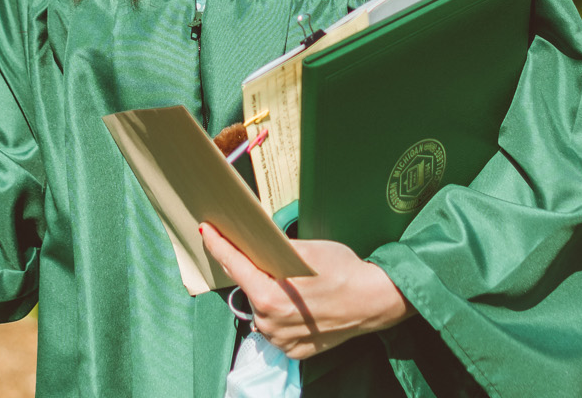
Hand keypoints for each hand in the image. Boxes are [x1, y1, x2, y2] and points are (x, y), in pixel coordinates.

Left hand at [200, 223, 414, 359]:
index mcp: (268, 297)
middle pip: (248, 288)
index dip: (218, 245)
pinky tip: (299, 304)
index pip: (233, 266)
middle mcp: (269, 324)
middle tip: (270, 258)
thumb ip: (273, 248)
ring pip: (261, 310)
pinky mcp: (294, 350)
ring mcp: (281, 341)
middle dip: (253, 271)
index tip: (206, 231)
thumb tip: (253, 241)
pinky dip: (281, 315)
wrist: (375, 301)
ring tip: (293, 285)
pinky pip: (276, 328)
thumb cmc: (344, 272)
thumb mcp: (306, 250)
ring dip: (268, 295)